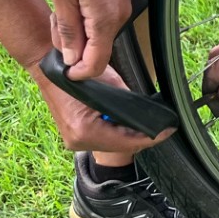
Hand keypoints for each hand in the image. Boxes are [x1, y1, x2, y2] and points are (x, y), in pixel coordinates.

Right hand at [28, 60, 166, 152]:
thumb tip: (148, 112)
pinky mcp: (74, 137)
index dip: (152, 137)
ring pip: (112, 145)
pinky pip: (101, 140)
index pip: (127, 142)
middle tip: (163, 128)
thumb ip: (128, 102)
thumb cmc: (77, 72)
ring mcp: (75, 141)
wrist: (50, 70)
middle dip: (143, 138)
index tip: (168, 131)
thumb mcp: (111, 84)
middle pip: (121, 147)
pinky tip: (127, 125)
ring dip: (129, 137)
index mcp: (86, 131)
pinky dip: (116, 134)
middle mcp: (79, 141)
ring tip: (149, 127)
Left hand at [47, 0, 131, 80]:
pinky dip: (83, 18)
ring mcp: (120, 8)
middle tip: (55, 21)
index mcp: (104, 19)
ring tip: (62, 5)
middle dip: (72, 46)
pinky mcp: (118, 0)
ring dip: (76, 30)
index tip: (60, 64)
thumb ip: (67, 30)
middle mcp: (118, 17)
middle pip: (96, 51)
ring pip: (97, 36)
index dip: (77, 72)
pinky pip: (100, 22)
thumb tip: (71, 59)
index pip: (96, 63)